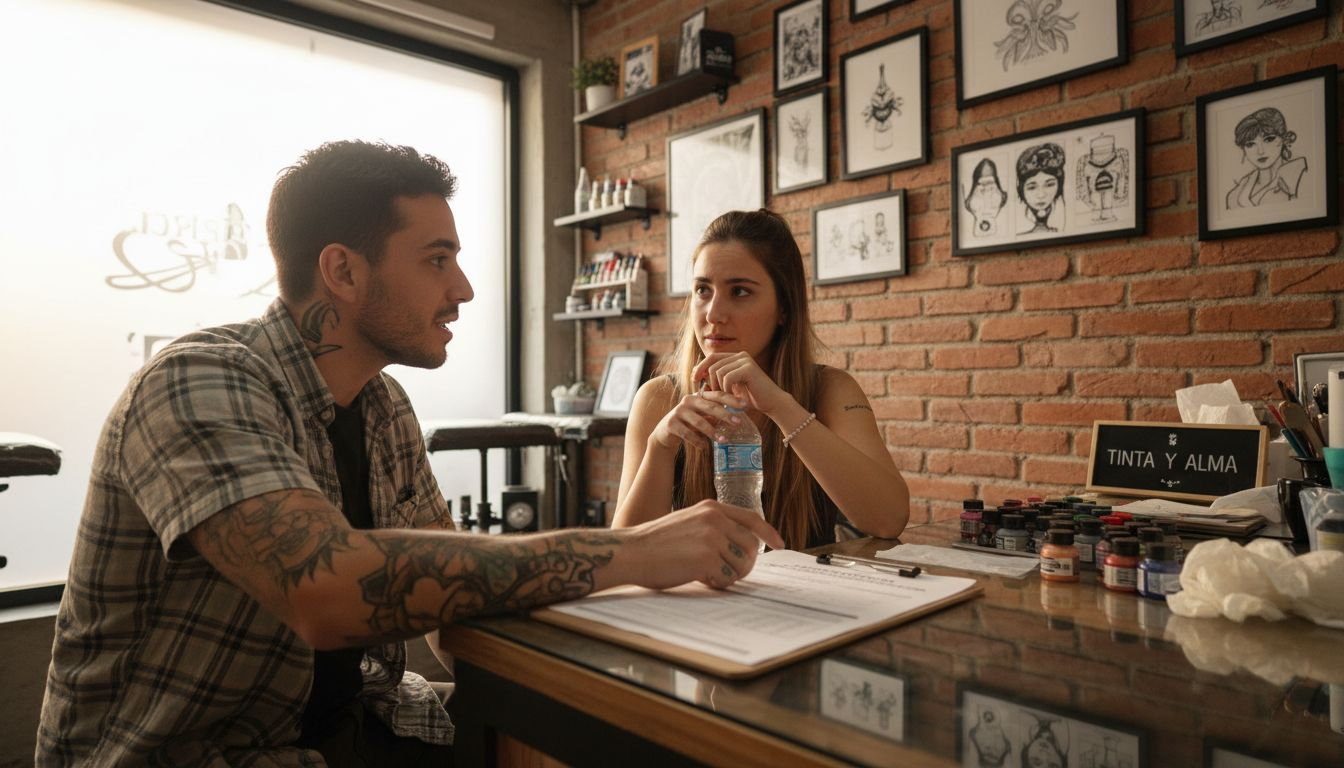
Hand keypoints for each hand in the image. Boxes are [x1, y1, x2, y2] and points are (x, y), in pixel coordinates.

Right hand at [623, 500, 784, 589]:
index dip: (768, 532)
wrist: (632, 552)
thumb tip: (742, 546)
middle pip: (751, 546)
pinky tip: (700, 579)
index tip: (780, 543)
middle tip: (726, 572)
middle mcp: (715, 519)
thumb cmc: (656, 543)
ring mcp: (712, 538)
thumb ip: (714, 527)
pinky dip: (718, 584)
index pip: (751, 518)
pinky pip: (728, 578)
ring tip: (709, 575)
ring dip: (730, 576)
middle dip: (745, 564)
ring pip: (742, 565)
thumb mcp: (688, 522)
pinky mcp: (706, 559)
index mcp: (711, 508)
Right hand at [648, 388, 743, 450]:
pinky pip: (688, 434)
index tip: (745, 405)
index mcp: (698, 396)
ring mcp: (678, 411)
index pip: (717, 395)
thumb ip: (715, 415)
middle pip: (710, 406)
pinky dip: (698, 441)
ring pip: (699, 422)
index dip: (732, 399)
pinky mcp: (671, 424)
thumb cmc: (689, 424)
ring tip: (724, 440)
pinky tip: (705, 447)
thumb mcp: (702, 416)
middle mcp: (688, 401)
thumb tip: (738, 417)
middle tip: (738, 423)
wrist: (665, 433)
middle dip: (725, 415)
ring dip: (713, 432)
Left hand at [692, 352, 789, 417]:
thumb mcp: (729, 388)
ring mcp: (745, 360)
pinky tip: (733, 396)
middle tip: (712, 394)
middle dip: (709, 380)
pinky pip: (727, 377)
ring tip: (726, 397)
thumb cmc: (750, 398)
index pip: (712, 357)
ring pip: (718, 371)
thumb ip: (716, 380)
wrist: (771, 403)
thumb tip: (695, 374)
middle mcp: (741, 355)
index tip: (694, 379)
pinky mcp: (748, 368)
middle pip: (713, 363)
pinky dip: (727, 389)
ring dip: (719, 387)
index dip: (700, 367)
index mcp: (736, 357)